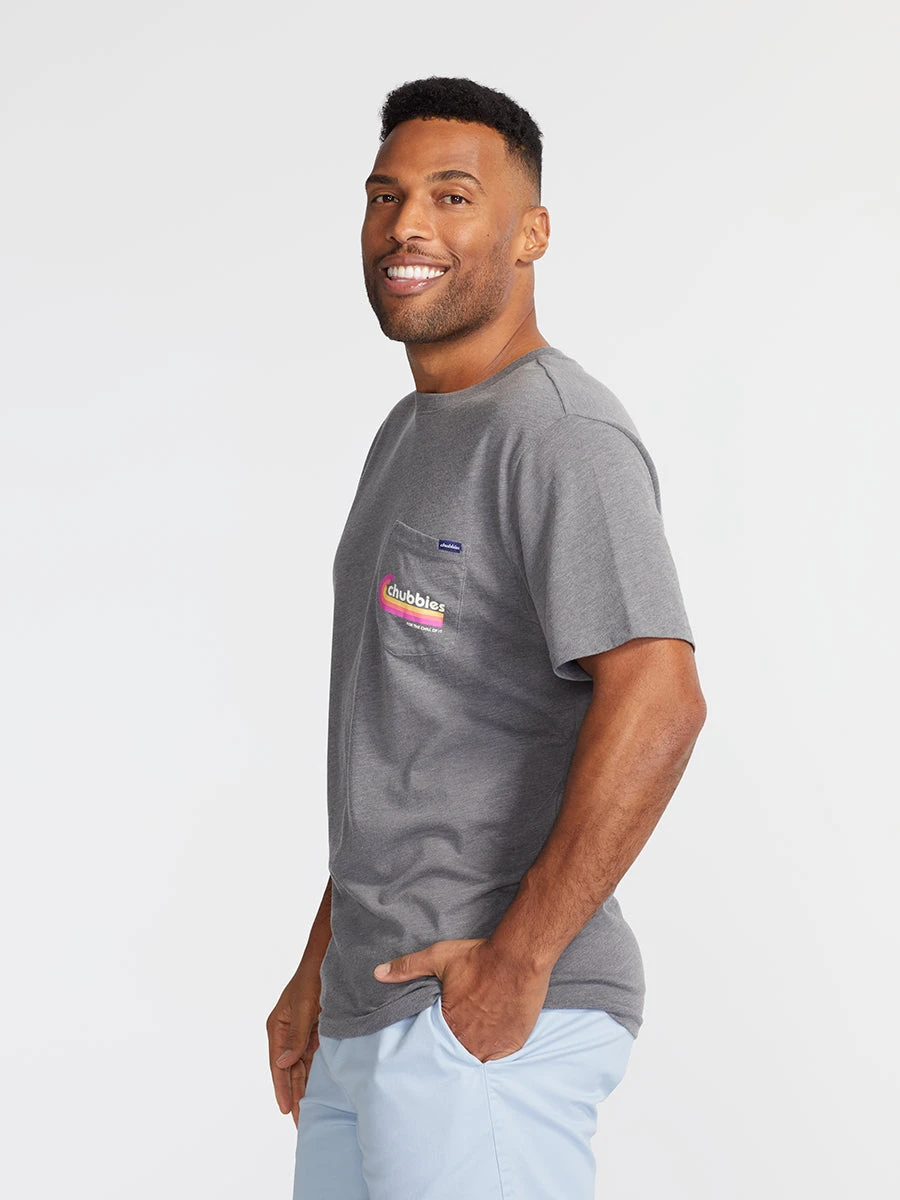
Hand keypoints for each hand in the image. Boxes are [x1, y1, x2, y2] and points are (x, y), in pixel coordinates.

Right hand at [266, 962, 321, 1127]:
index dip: (281, 1087)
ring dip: (304, 1086)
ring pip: (302, 1066)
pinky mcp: (317, 1030)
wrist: (328, 958)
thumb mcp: (303, 1006)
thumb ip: (296, 1036)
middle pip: (289, 1069)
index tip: (286, 1109)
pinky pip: (314, 1057)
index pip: (277, 1064)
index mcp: (277, 1026)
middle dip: (293, 1094)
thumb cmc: (311, 978)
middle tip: (299, 1121)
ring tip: (309, 1111)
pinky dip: (316, 1073)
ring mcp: (302, 1032)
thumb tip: (283, 1063)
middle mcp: (287, 1032)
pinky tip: (320, 1089)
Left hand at [373, 938, 551, 1062]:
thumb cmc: (478, 958)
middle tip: (454, 1045)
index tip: (434, 1040)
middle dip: (453, 1051)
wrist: (518, 958)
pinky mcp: (513, 1044)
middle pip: (455, 1055)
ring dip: (473, 1054)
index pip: (434, 1044)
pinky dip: (494, 1054)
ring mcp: (492, 1045)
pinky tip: (491, 1046)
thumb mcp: (438, 958)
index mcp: (448, 1024)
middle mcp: (469, 1041)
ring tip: (471, 1049)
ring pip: (477, 1060)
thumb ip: (407, 968)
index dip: (434, 1041)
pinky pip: (499, 1059)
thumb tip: (378, 973)